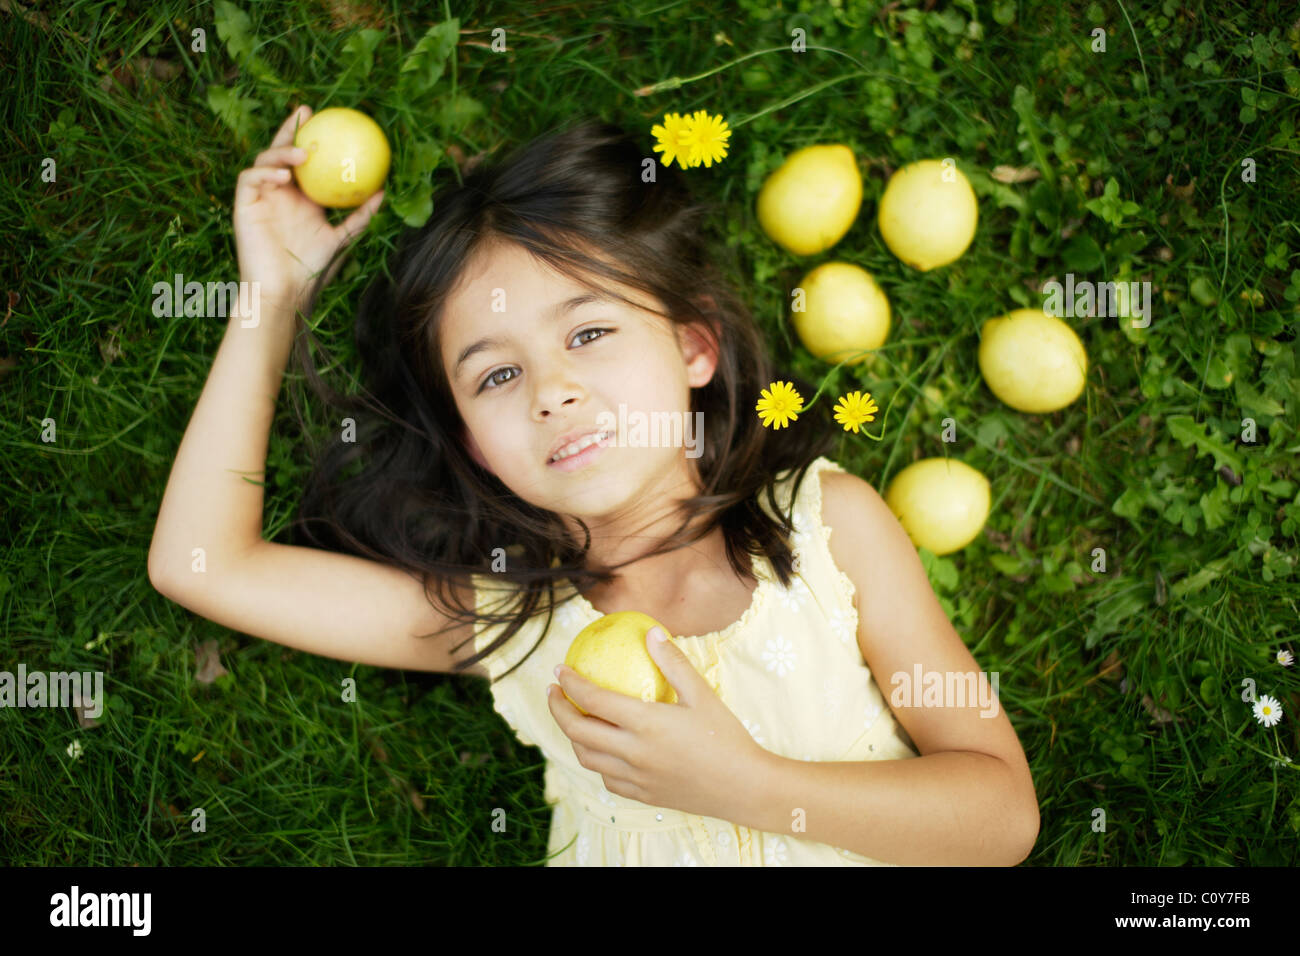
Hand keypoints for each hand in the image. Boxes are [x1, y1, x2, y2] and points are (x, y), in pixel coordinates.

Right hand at [231, 104, 384, 314]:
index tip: (329, 119)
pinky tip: (284, 177)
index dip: (313, 138)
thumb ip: (359, 216)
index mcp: (300, 197)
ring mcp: (260, 196)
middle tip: (306, 112)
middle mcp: (278, 192)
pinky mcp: (243, 205)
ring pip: (265, 160)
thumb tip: (382, 192)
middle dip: (291, 129)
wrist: (283, 291)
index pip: (305, 161)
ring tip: (303, 155)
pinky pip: (249, 179)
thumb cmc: (311, 269)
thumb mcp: (341, 238)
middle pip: (282, 152)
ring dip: (282, 153)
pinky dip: (264, 173)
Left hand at [546, 627, 770, 820]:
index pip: (592, 701)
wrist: (744, 788)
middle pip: (578, 731)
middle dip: (558, 710)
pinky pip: (607, 778)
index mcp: (645, 724)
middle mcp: (633, 753)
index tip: (559, 670)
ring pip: (587, 758)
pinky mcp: (642, 795)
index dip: (570, 683)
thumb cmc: (726, 737)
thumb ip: (673, 663)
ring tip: (574, 718)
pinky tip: (603, 748)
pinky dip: (596, 760)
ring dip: (573, 736)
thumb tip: (651, 631)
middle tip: (554, 691)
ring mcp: (635, 778)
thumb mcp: (702, 694)